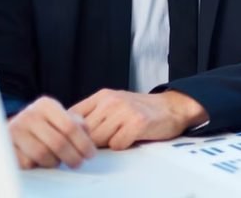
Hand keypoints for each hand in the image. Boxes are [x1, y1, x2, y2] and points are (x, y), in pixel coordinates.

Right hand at [7, 96, 95, 168]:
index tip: (90, 154)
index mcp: (46, 105)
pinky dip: (38, 166)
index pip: (70, 126)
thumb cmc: (44, 124)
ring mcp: (14, 130)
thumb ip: (78, 124)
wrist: (14, 128)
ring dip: (55, 162)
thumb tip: (87, 137)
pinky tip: (42, 161)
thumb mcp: (61, 117)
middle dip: (73, 157)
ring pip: (42, 154)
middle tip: (78, 163)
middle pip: (58, 142)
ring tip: (59, 161)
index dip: (83, 143)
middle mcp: (29, 115)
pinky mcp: (6, 146)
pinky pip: (27, 163)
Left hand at [70, 89, 206, 149]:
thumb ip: (92, 114)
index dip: (74, 132)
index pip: (72, 116)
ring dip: (107, 144)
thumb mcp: (113, 104)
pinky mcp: (138, 123)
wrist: (173, 107)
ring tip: (120, 136)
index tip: (82, 137)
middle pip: (84, 132)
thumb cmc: (140, 110)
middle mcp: (111, 100)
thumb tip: (67, 132)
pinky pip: (117, 144)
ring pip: (98, 140)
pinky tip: (131, 138)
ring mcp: (125, 110)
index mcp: (102, 95)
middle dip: (92, 141)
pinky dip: (122, 146)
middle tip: (107, 139)